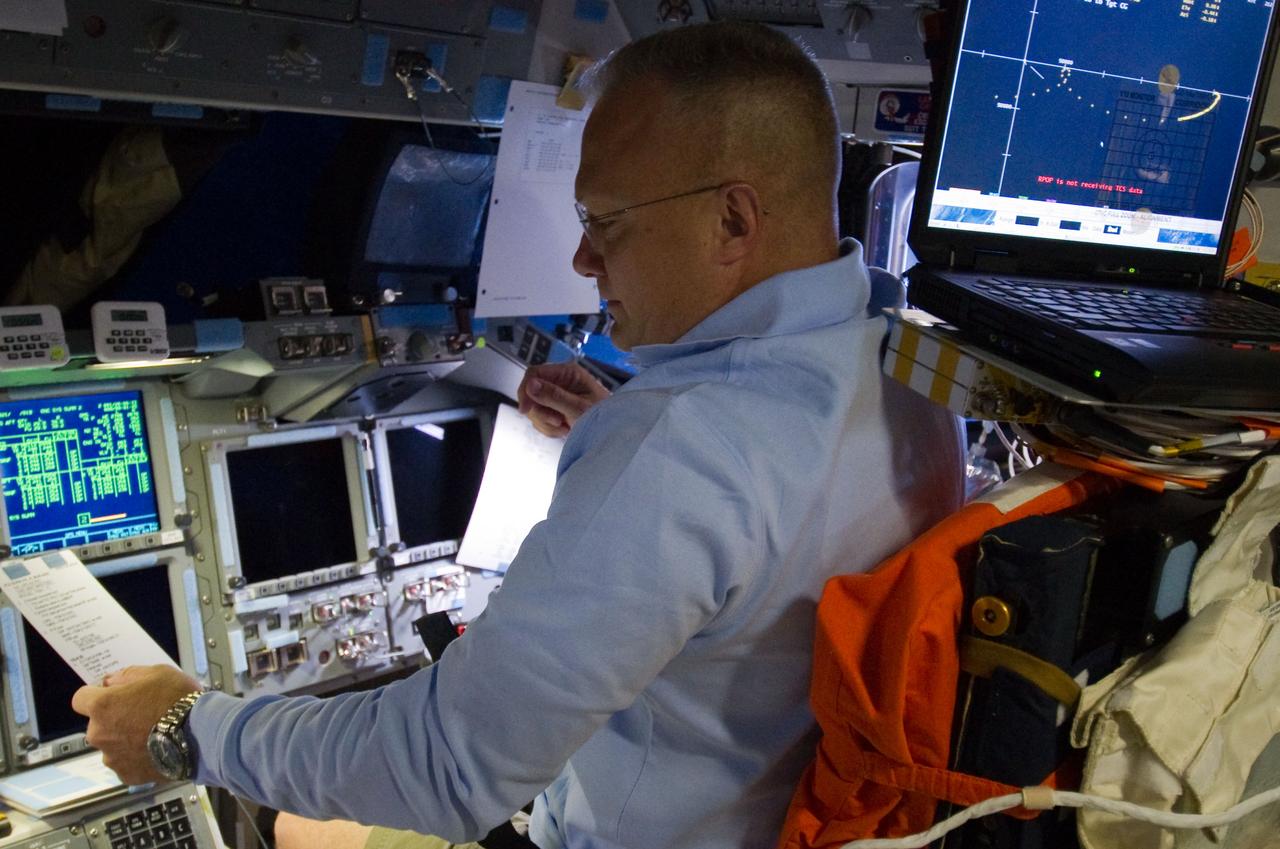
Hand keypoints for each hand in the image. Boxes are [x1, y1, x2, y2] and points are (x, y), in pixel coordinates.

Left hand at [71, 665, 203, 784]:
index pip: (80, 698)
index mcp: (102, 706)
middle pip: (97, 724)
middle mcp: (100, 733)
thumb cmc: (179, 701)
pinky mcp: (127, 774)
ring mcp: (112, 757)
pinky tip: (155, 748)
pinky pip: (125, 763)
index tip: (110, 696)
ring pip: (111, 745)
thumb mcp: (157, 672)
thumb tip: (113, 681)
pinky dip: (136, 757)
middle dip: (114, 719)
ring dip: (124, 739)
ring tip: (152, 733)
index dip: (95, 695)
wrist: (201, 733)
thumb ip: (128, 675)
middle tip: (140, 714)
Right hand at [516, 362, 610, 437]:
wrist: (613, 431)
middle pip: (531, 393)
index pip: (534, 373)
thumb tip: (530, 384)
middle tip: (558, 422)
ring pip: (534, 408)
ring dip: (546, 422)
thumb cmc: (604, 416)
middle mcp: (560, 381)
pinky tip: (564, 430)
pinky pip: (540, 419)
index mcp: (567, 373)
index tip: (525, 410)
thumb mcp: (579, 408)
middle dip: (540, 412)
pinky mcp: (555, 409)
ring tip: (565, 427)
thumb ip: (554, 396)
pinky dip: (549, 428)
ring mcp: (557, 396)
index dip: (526, 390)